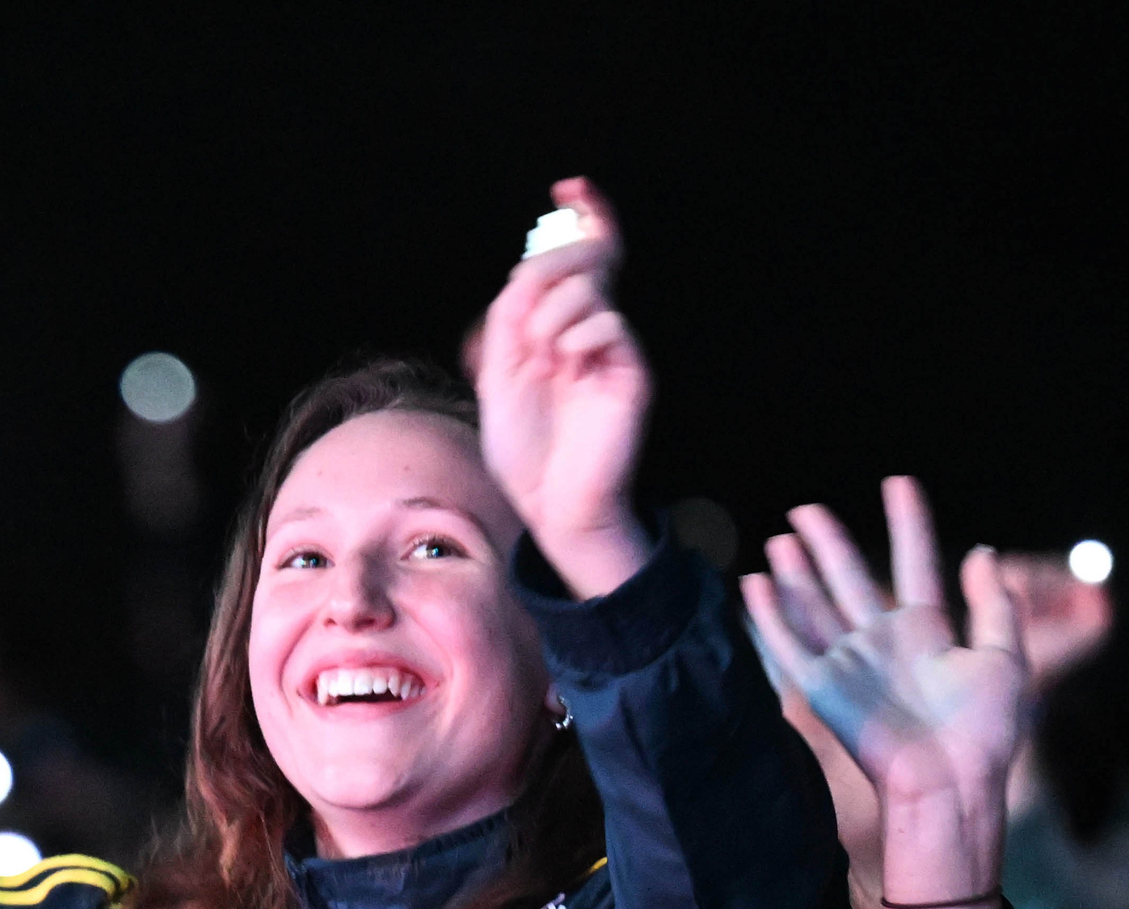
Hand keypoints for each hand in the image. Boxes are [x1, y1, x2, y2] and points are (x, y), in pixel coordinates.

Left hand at [473, 178, 652, 600]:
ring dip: (549, 316)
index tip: (572, 185)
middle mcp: (590, 331)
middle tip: (527, 312)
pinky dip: (576, 337)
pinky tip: (566, 367)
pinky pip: (606, 322)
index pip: (579, 260)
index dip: (584, 218)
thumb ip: (510, 317)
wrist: (551, 503)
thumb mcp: (497, 372)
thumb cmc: (524, 449)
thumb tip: (529, 271)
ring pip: (585, 288)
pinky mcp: (631, 371)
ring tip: (543, 359)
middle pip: (581, 259)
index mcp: (559, 326)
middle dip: (547, 270)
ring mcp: (613, 349)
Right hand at [742, 478, 1030, 908]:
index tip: (898, 483)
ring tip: (781, 537)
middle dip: (828, 543)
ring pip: (815, 606)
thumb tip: (983, 552)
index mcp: (928, 632)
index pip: (914, 563)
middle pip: (850, 579)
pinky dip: (770, 616)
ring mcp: (851, 665)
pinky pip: (789, 646)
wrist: (953, 782)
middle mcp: (883, 643)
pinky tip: (754, 585)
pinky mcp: (824, 691)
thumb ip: (995, 605)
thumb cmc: (986, 732)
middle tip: (806, 508)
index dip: (908, 523)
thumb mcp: (1006, 658)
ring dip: (796, 572)